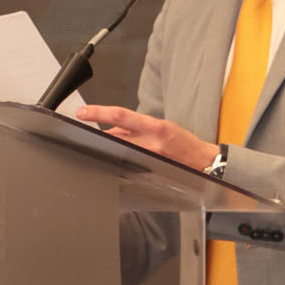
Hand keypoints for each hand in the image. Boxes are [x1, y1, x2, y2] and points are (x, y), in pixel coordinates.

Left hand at [76, 106, 217, 171]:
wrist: (202, 162)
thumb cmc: (182, 143)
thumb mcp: (161, 127)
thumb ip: (136, 128)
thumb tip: (113, 128)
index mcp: (155, 127)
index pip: (120, 116)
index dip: (99, 113)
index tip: (83, 112)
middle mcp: (151, 143)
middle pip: (115, 137)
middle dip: (101, 136)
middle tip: (90, 134)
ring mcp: (149, 159)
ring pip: (119, 151)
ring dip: (112, 148)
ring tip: (119, 148)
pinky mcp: (149, 171)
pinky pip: (127, 164)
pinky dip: (121, 160)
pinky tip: (126, 160)